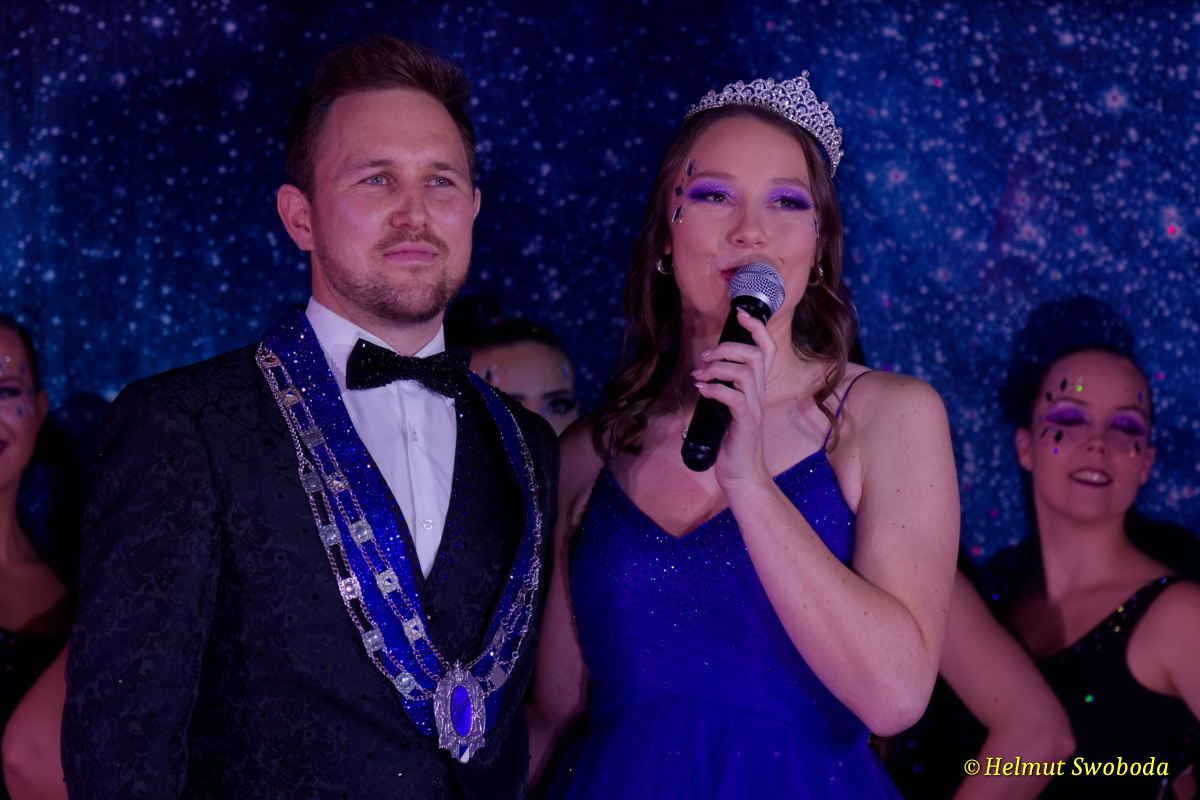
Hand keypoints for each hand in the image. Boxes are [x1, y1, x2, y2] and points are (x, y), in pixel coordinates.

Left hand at [691, 310, 776, 488]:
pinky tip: (701, 390)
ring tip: (699, 375)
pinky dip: (714, 388)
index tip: (741, 313)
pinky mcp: (744, 423)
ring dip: (717, 367)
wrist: (742, 475)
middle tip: (705, 357)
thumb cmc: (733, 443)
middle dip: (727, 347)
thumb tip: (704, 372)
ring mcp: (754, 408)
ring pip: (744, 372)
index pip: (766, 350)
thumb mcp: (729, 409)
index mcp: (757, 388)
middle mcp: (759, 394)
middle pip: (755, 355)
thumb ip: (724, 390)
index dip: (757, 328)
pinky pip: (733, 397)